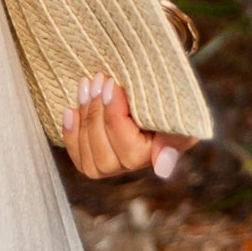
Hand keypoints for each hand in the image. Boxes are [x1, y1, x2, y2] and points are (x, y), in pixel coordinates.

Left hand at [62, 73, 191, 186]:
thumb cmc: (173, 97)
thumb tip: (162, 170)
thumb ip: (174, 139)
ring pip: (89, 159)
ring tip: (87, 86)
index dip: (115, 117)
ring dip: (84, 119)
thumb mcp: (182, 113)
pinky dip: (71, 134)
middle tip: (99, 80)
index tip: (113, 85)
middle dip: (97, 115)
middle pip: (105, 158)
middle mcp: (132, 166)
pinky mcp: (94, 154)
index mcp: (156, 157)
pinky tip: (69, 111)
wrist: (159, 84)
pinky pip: (79, 156)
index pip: (130, 150)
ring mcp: (112, 162)